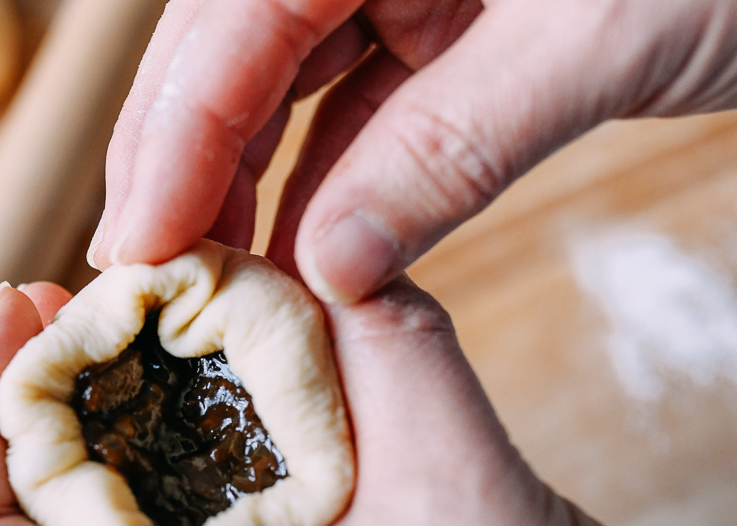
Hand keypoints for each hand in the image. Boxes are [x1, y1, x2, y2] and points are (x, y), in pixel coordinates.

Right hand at [86, 0, 736, 301]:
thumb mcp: (601, 36)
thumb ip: (451, 147)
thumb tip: (327, 268)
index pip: (233, 24)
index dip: (171, 142)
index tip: (134, 255)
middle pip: (227, 58)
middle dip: (181, 168)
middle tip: (148, 284)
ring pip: (279, 93)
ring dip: (241, 190)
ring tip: (210, 288)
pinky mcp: (447, 36)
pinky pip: (360, 120)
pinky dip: (328, 192)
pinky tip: (301, 261)